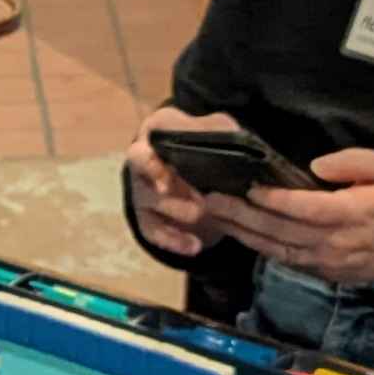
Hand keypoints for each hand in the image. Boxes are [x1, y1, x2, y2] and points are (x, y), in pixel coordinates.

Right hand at [124, 105, 239, 260]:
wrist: (195, 167)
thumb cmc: (201, 140)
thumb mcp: (214, 128)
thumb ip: (219, 129)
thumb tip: (231, 138)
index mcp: (154, 135)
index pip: (144, 147)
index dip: (151, 164)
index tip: (167, 178)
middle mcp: (141, 163)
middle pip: (142, 176)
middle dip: (165, 188)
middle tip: (194, 199)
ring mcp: (143, 192)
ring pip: (150, 203)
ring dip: (175, 210)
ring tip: (201, 216)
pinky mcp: (148, 218)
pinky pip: (154, 232)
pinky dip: (173, 241)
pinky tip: (194, 246)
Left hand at [214, 147, 373, 287]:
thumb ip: (356, 163)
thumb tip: (316, 166)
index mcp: (353, 215)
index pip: (306, 210)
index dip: (275, 200)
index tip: (248, 186)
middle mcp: (335, 244)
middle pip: (281, 232)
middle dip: (243, 215)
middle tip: (210, 197)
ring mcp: (327, 263)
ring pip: (277, 250)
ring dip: (242, 233)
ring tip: (214, 213)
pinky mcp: (323, 273)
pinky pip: (285, 260)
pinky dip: (259, 247)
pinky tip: (238, 231)